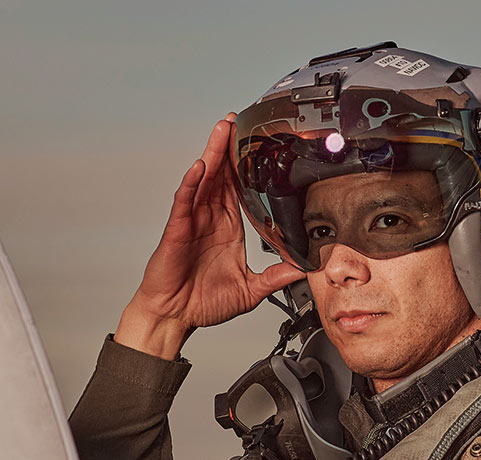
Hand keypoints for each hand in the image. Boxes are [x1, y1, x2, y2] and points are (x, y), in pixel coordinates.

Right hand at [114, 114, 303, 359]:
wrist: (175, 318)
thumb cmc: (203, 302)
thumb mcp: (251, 289)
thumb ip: (276, 276)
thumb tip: (305, 269)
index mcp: (229, 228)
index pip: (240, 188)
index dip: (248, 166)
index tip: (259, 146)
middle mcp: (210, 219)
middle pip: (222, 175)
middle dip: (230, 147)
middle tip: (239, 121)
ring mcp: (192, 222)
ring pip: (204, 180)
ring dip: (213, 154)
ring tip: (222, 130)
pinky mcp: (177, 231)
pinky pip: (184, 202)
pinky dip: (191, 183)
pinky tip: (199, 167)